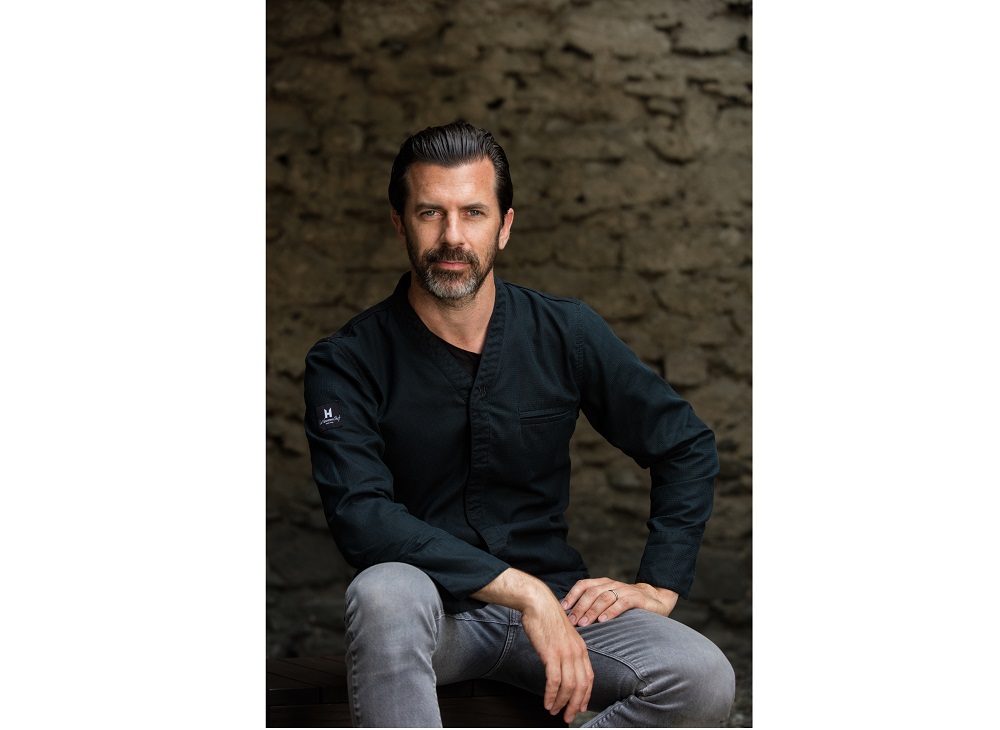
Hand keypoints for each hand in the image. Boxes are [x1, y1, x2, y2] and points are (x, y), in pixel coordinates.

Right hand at [472, 568, 593, 723]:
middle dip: (575, 705)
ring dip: (561, 702)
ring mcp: (565, 653)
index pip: (589, 677)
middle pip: (581, 686)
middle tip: (567, 717)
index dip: (585, 695)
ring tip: (553, 711)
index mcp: (581, 648)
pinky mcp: (552, 654)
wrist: (538, 603)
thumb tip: (563, 667)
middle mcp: (577, 652)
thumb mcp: (563, 636)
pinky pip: (554, 681)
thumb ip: (566, 650)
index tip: (580, 707)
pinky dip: (551, 694)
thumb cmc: (546, 617)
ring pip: (569, 686)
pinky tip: (547, 701)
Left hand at [561, 578, 678, 626]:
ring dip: (592, 611)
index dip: (572, 595)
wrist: (656, 599)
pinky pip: (622, 603)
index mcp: (603, 583)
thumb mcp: (610, 601)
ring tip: (584, 623)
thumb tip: (572, 617)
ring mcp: (624, 590)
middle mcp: (612, 584)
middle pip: (591, 592)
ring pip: (605, 597)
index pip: (583, 585)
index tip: (563, 609)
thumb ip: (594, 604)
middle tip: (572, 621)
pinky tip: (603, 620)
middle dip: (580, 607)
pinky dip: (611, 611)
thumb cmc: (627, 604)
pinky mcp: (637, 598)